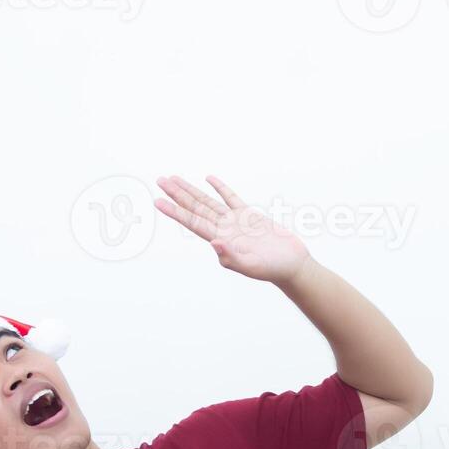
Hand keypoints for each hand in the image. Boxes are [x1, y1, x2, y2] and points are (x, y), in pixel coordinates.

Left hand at [154, 175, 310, 283]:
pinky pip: (230, 198)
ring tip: (174, 178)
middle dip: (177, 194)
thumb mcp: (250, 266)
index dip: (175, 211)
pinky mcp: (249, 216)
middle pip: (195, 208)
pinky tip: (209, 179)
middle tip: (160, 180)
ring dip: (191, 190)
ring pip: (208, 201)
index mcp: (221, 240)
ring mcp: (235, 221)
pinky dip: (220, 188)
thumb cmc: (271, 269)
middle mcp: (224, 229)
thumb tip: (215, 243)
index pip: (193, 222)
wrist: (290, 264)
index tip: (158, 201)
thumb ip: (231, 256)